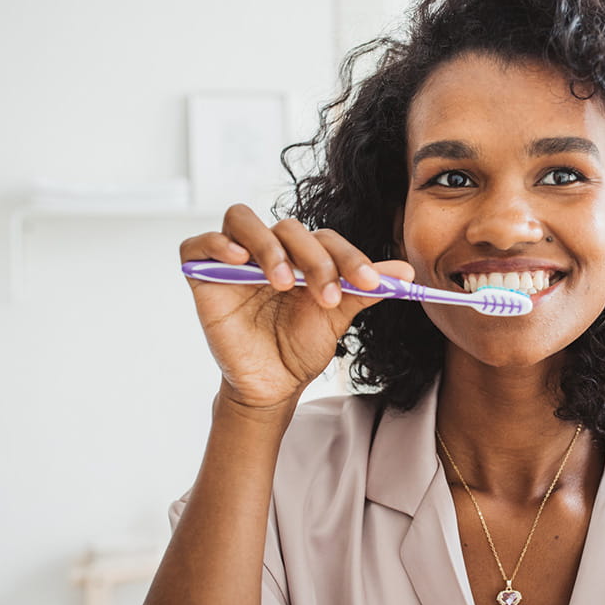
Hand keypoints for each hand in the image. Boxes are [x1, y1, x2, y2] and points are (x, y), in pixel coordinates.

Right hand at [179, 204, 413, 410]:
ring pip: (243, 220)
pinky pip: (198, 244)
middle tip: (327, 296)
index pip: (326, 239)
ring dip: (268, 247)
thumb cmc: (301, 347)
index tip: (371, 283)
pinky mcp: (202, 274)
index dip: (350, 257)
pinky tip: (238, 262)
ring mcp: (234, 259)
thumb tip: (406, 272)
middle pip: (289, 228)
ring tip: (283, 283)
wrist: (272, 384)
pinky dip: (217, 244)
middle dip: (313, 259)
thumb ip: (365, 290)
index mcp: (303, 255)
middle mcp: (269, 250)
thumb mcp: (337, 317)